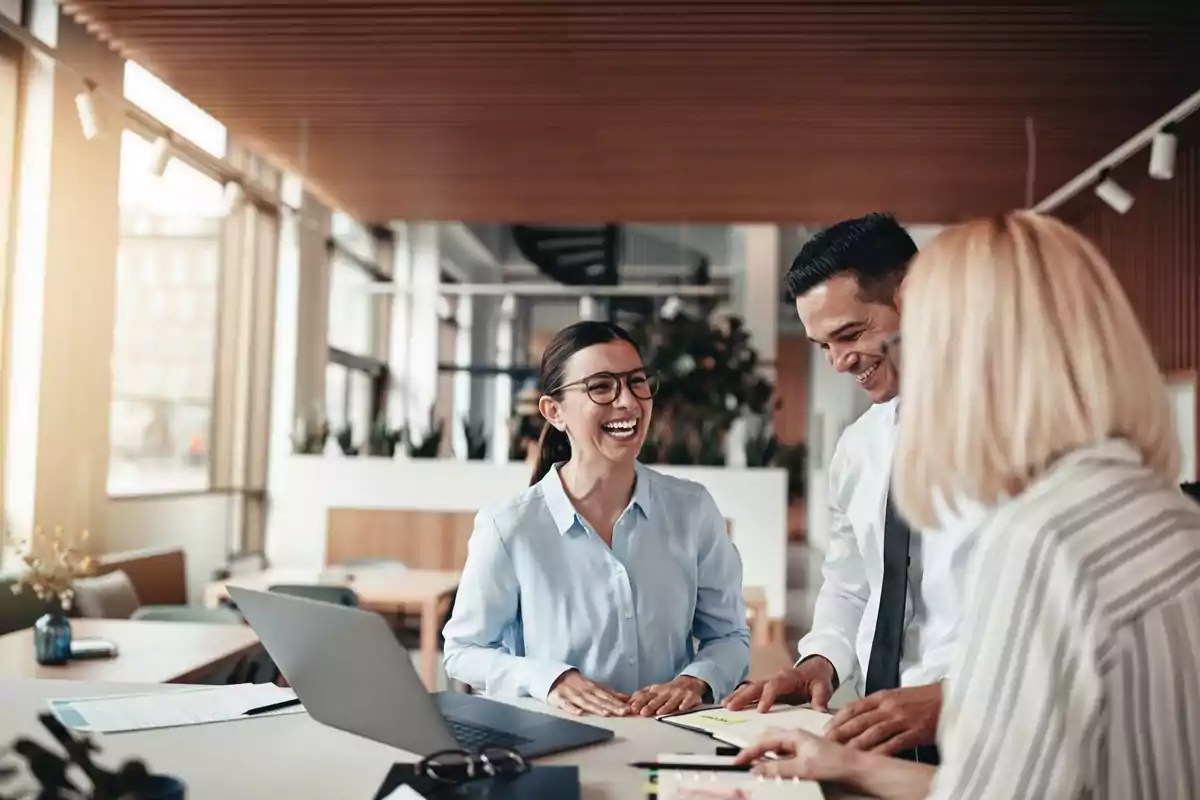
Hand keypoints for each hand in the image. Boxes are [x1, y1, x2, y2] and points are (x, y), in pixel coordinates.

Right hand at [547, 670, 630, 716]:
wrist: (554, 677)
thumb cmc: (577, 684)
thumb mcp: (595, 686)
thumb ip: (610, 693)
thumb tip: (627, 698)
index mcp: (593, 688)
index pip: (608, 696)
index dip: (618, 703)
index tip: (629, 709)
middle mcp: (584, 692)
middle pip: (600, 700)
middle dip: (612, 706)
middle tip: (624, 712)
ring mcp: (572, 695)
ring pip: (586, 703)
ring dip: (596, 708)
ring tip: (606, 714)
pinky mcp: (560, 699)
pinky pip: (567, 705)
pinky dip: (573, 709)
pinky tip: (580, 714)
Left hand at [628, 676, 708, 716]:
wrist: (689, 683)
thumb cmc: (668, 690)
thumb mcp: (654, 691)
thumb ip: (641, 697)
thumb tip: (626, 704)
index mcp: (656, 690)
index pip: (646, 696)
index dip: (639, 702)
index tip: (632, 709)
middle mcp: (667, 691)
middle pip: (658, 699)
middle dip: (650, 706)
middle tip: (643, 712)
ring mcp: (679, 693)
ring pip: (671, 701)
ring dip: (665, 706)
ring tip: (660, 713)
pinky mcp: (690, 696)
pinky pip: (688, 700)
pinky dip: (685, 704)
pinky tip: (682, 708)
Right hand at [722, 656, 835, 711]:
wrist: (816, 669)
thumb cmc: (818, 678)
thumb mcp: (823, 687)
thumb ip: (820, 699)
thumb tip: (819, 711)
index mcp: (788, 678)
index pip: (775, 686)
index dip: (767, 697)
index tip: (761, 709)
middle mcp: (775, 678)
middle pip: (756, 686)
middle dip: (743, 696)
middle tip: (731, 707)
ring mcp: (769, 683)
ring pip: (750, 688)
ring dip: (737, 696)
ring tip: (725, 705)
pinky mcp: (766, 689)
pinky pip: (751, 692)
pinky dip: (740, 697)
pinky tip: (729, 704)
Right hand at [733, 726, 852, 782]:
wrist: (856, 768)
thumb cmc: (835, 762)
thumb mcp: (803, 768)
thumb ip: (778, 769)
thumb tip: (757, 770)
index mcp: (793, 735)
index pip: (763, 742)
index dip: (748, 752)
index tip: (738, 761)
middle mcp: (796, 737)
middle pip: (767, 739)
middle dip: (753, 747)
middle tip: (743, 759)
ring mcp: (801, 745)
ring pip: (775, 747)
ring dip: (764, 754)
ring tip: (755, 763)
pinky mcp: (806, 754)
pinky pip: (784, 754)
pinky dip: (775, 760)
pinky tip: (775, 768)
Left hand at [825, 683, 941, 754]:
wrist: (950, 698)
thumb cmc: (925, 698)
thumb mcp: (898, 696)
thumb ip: (880, 705)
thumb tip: (860, 717)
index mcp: (884, 696)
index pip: (854, 707)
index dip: (839, 718)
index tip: (828, 728)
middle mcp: (890, 706)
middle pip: (860, 721)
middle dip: (842, 733)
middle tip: (828, 744)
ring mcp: (902, 719)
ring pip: (873, 733)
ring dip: (856, 744)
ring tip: (844, 754)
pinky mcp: (915, 732)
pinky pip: (894, 744)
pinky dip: (881, 752)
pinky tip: (872, 760)